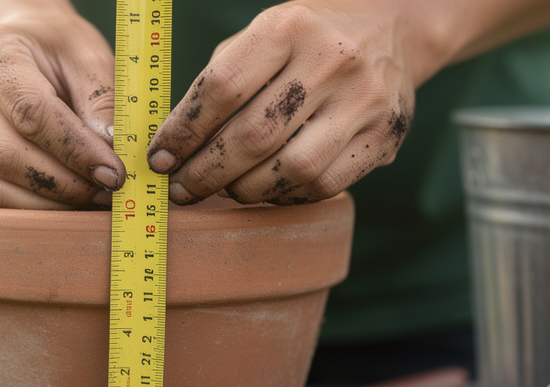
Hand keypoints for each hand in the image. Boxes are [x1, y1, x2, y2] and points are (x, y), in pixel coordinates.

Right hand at [0, 9, 125, 208]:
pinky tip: (62, 202)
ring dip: (47, 206)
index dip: (75, 151)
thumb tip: (110, 156)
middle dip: (64, 185)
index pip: (31, 113)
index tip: (113, 173)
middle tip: (106, 194)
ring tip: (88, 201)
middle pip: (7, 156)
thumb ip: (102, 101)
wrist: (11, 40)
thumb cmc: (53, 45)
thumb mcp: (86, 53)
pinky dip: (29, 209)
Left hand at [145, 0, 431, 205]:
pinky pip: (322, 186)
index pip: (222, 89)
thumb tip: (172, 146)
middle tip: (181, 189)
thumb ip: (220, 82)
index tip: (159, 158)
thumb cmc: (306, 40)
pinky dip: (285, 196)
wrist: (391, 30)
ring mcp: (364, 103)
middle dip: (206, 172)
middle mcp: (331, 62)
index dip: (183, 132)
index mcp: (288, 27)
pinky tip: (268, 189)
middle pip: (254, 137)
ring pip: (289, 171)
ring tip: (226, 188)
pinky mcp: (384, 138)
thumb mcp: (262, 36)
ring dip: (244, 190)